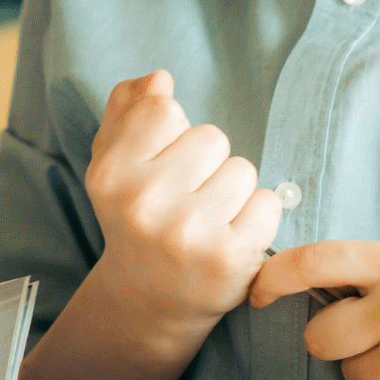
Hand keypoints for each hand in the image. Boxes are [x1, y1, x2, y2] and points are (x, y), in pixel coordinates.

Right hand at [84, 71, 277, 334]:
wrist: (148, 301)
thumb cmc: (134, 217)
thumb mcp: (113, 162)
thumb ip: (128, 110)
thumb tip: (159, 79)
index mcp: (112, 174)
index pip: (163, 110)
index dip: (171, 133)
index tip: (160, 164)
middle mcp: (145, 203)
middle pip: (211, 137)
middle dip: (206, 162)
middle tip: (186, 198)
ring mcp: (189, 233)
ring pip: (242, 169)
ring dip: (233, 190)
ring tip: (208, 218)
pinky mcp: (230, 259)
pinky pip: (268, 203)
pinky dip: (257, 218)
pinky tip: (231, 237)